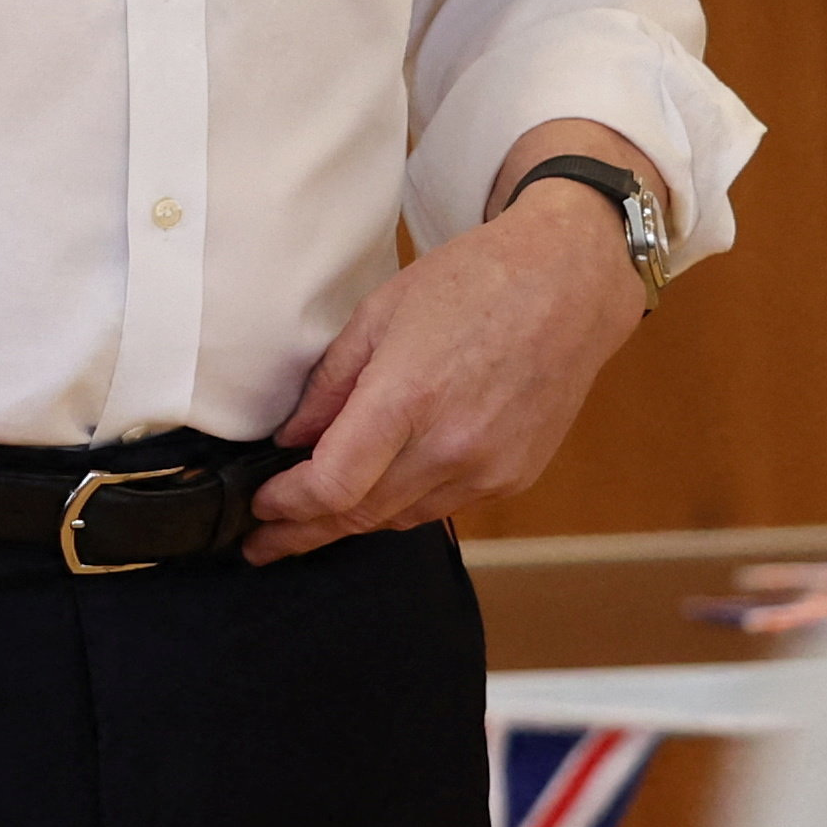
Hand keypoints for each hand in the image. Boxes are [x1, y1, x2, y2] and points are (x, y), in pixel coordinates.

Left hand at [242, 161, 646, 565]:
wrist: (568, 284)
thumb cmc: (473, 281)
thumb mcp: (379, 314)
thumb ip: (330, 385)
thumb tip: (292, 440)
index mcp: (409, 398)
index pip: (332, 485)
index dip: (286, 507)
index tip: (257, 509)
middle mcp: (452, 446)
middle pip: (362, 515)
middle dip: (305, 532)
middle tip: (263, 544)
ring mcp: (489, 468)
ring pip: (401, 519)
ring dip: (352, 522)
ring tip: (309, 523)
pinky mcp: (515, 477)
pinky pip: (442, 507)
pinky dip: (403, 505)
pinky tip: (379, 493)